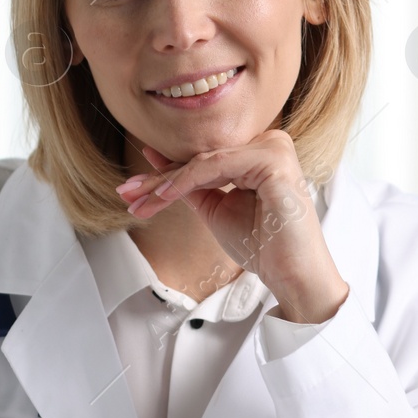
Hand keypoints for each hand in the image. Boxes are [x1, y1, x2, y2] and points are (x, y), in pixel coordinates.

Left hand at [115, 130, 349, 323]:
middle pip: (202, 158)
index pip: (205, 159)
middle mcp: (270, 142)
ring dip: (166, 183)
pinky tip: (162, 196)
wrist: (292, 274)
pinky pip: (216, 166)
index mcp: (260, 152)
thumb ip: (191, 186)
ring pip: (205, 161)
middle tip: (126, 193)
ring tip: (138, 200)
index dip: (167, 175)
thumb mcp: (217, 208)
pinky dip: (185, 181)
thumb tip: (157, 166)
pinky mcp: (273, 159)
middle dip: (159, 179)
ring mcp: (274, 147)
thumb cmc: (263, 245)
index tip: (133, 189)